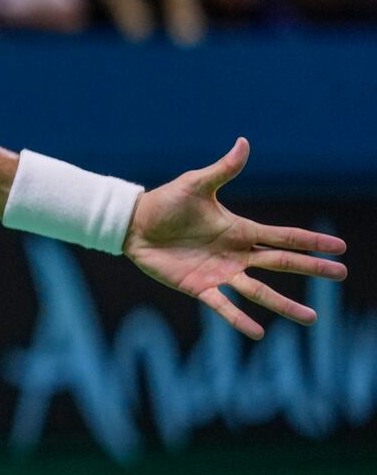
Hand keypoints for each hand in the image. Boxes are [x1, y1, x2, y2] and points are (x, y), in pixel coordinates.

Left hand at [123, 137, 347, 339]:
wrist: (134, 224)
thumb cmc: (165, 203)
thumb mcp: (195, 184)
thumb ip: (222, 169)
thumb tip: (243, 142)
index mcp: (240, 230)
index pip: (283, 237)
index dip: (311, 241)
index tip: (340, 247)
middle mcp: (236, 254)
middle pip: (281, 263)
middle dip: (311, 268)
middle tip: (341, 274)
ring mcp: (220, 272)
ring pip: (259, 291)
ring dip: (284, 304)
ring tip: (311, 318)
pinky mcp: (199, 287)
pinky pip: (223, 306)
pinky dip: (239, 319)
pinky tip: (258, 332)